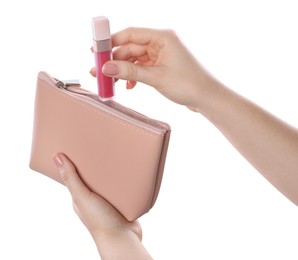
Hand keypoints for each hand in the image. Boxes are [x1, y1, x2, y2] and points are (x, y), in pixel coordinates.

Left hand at [52, 153, 151, 258]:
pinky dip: (121, 179)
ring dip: (110, 172)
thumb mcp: (82, 197)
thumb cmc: (100, 220)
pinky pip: (120, 187)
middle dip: (94, 165)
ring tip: (113, 156)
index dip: (75, 163)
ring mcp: (107, 201)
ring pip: (107, 181)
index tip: (77, 148)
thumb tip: (56, 156)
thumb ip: (71, 178)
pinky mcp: (121, 201)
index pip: (75, 177)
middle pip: (92, 178)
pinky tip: (125, 170)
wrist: (123, 237)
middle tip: (98, 148)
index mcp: (81, 198)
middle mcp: (93, 199)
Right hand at [90, 27, 217, 109]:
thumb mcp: (156, 77)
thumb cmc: (188, 84)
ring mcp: (161, 55)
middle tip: (99, 72)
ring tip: (111, 82)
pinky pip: (141, 67)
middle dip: (114, 61)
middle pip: (130, 47)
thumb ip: (130, 71)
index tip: (96, 51)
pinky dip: (133, 76)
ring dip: (123, 70)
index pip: (130, 34)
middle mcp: (161, 43)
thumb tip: (107, 67)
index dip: (111, 42)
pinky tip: (129, 86)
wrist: (206, 98)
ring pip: (134, 59)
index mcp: (162, 37)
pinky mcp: (162, 66)